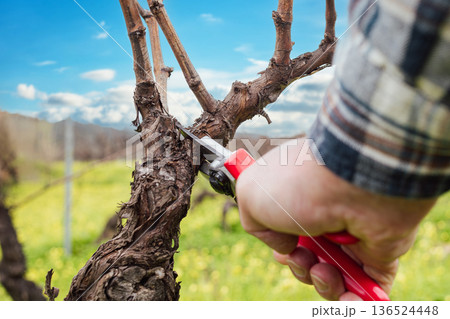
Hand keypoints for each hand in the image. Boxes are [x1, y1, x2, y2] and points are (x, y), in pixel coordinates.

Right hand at [236, 139, 435, 299]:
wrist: (353, 183)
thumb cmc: (299, 185)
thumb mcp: (251, 196)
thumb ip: (256, 226)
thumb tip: (286, 247)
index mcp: (297, 198)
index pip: (289, 229)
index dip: (282, 246)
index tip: (282, 249)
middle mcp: (325, 216)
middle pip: (307, 257)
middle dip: (299, 267)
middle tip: (302, 257)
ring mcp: (352, 236)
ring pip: (332, 276)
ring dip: (322, 283)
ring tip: (324, 270)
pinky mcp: (378, 254)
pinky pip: (366, 288)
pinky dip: (355, 301)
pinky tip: (348, 298)